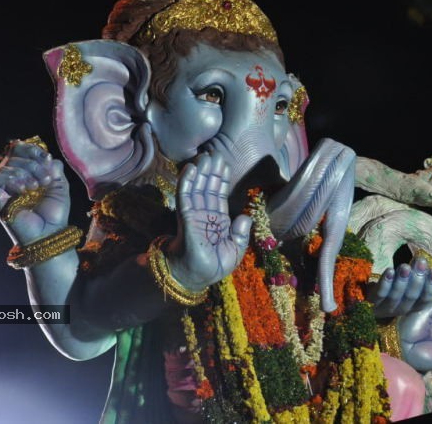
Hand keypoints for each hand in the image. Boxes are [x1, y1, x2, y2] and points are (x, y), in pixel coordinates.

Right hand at [0, 141, 70, 244]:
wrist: (48, 233)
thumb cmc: (54, 213)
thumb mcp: (60, 186)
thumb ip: (54, 168)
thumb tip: (48, 156)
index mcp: (28, 172)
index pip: (22, 150)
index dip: (33, 150)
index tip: (47, 158)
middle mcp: (14, 177)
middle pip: (15, 153)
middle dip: (33, 162)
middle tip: (46, 179)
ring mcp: (5, 186)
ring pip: (9, 163)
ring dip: (28, 172)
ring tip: (38, 187)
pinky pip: (0, 176)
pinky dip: (15, 179)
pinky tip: (25, 190)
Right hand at [168, 152, 251, 291]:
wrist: (195, 278)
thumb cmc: (214, 266)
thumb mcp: (235, 251)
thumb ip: (241, 234)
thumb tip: (246, 216)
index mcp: (217, 220)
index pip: (219, 195)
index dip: (222, 180)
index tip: (224, 164)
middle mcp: (205, 214)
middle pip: (208, 187)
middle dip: (212, 171)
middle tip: (215, 152)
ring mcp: (194, 214)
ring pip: (197, 188)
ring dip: (201, 171)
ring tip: (205, 155)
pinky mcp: (186, 217)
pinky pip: (185, 196)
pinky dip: (187, 182)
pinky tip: (191, 169)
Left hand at [368, 257, 431, 318]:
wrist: (358, 299)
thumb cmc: (386, 288)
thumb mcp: (402, 286)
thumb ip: (415, 279)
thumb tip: (429, 266)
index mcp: (409, 307)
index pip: (423, 299)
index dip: (431, 286)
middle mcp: (398, 311)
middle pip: (410, 297)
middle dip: (418, 279)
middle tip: (422, 262)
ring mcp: (382, 309)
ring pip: (395, 296)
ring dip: (402, 280)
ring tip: (406, 266)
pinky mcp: (369, 303)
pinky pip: (379, 293)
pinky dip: (385, 282)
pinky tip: (390, 270)